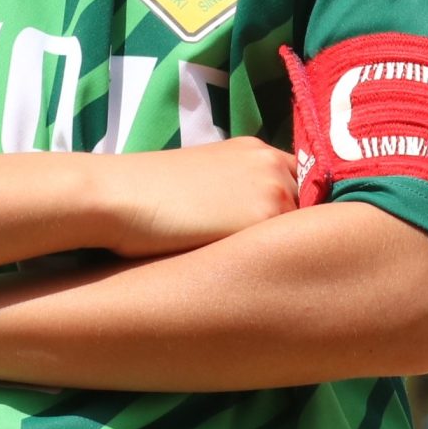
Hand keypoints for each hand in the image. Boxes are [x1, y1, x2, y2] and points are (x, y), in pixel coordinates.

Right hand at [96, 137, 297, 256]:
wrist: (120, 196)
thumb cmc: (147, 192)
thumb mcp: (202, 177)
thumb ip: (235, 190)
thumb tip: (246, 222)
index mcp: (255, 150)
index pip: (299, 182)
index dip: (290, 211)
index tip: (276, 235)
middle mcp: (272, 165)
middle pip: (307, 208)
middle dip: (291, 233)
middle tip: (269, 260)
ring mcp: (274, 190)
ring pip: (300, 232)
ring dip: (284, 251)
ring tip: (256, 273)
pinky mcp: (266, 219)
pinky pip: (287, 249)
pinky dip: (274, 264)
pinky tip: (250, 278)